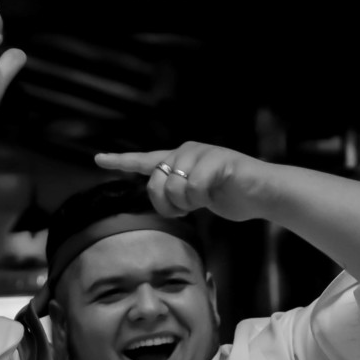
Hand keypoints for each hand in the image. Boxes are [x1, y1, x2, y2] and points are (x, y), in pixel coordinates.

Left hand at [94, 142, 269, 221]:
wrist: (261, 193)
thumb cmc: (229, 195)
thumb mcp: (194, 195)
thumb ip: (175, 192)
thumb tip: (159, 196)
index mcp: (178, 159)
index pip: (144, 160)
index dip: (120, 161)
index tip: (98, 159)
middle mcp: (185, 151)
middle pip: (155, 182)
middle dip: (167, 203)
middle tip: (187, 209)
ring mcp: (201, 152)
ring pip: (174, 186)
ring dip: (188, 202)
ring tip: (205, 198)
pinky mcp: (216, 158)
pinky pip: (195, 186)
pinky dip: (203, 198)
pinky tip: (215, 193)